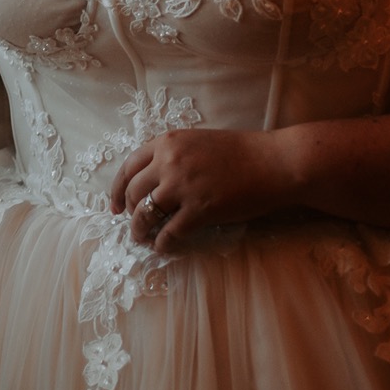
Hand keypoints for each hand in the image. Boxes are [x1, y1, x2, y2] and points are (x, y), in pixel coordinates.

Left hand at [108, 128, 297, 253]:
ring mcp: (183, 186)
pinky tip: (163, 248)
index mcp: (167, 142)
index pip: (128, 167)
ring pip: (145, 213)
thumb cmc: (241, 152)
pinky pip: (170, 232)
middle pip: (132, 191)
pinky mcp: (199, 210)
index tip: (114, 205)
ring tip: (141, 239)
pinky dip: (162, 243)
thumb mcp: (197, 142)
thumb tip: (151, 181)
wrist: (274, 163)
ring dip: (139, 230)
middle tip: (132, 222)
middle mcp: (169, 162)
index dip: (116, 189)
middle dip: (127, 210)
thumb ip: (172, 155)